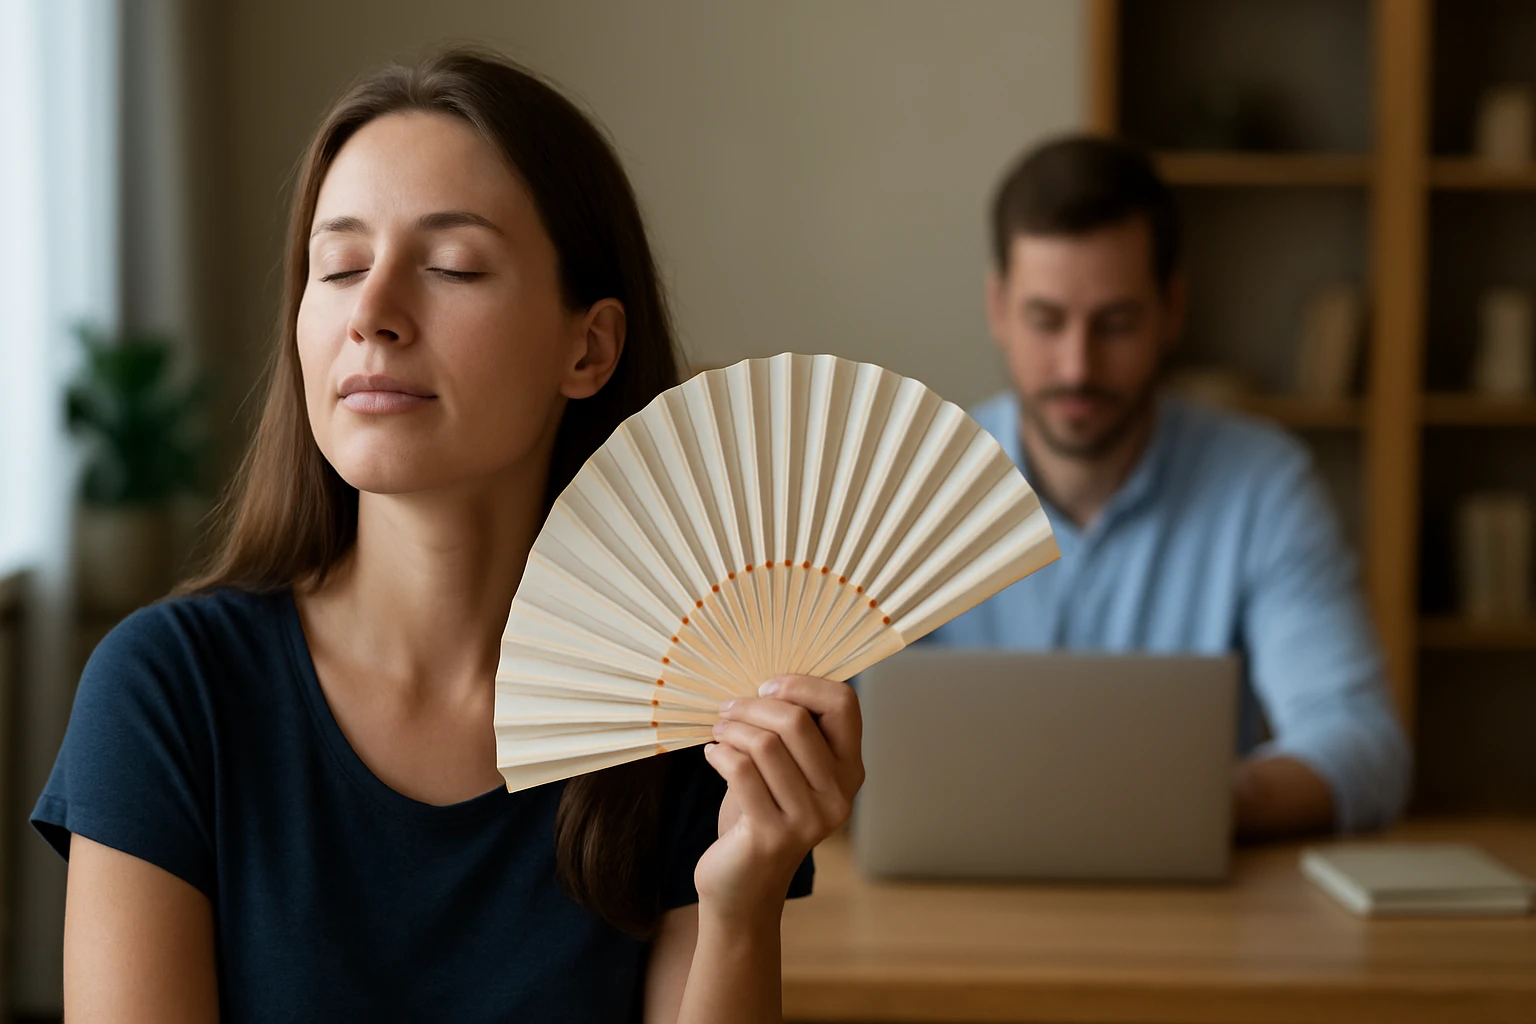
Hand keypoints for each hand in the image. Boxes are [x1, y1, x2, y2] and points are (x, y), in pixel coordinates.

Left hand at [695, 675, 863, 923]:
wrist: (743, 887)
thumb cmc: (761, 815)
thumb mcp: (786, 770)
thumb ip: (791, 732)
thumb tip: (766, 681)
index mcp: (850, 769)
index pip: (844, 704)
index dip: (802, 684)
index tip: (766, 688)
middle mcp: (839, 795)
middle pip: (797, 720)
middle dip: (752, 706)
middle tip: (727, 711)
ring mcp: (809, 819)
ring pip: (765, 744)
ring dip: (731, 730)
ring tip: (718, 733)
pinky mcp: (774, 835)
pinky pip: (741, 771)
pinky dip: (719, 754)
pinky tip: (712, 755)